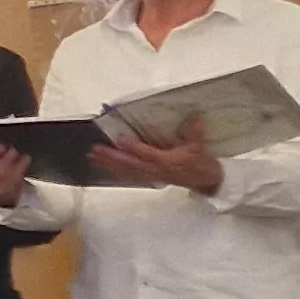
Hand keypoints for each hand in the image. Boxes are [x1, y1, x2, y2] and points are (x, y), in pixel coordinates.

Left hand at [88, 117, 224, 195]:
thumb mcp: (199, 146)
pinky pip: (129, 176)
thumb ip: (194, 131)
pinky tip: (104, 167)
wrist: (207, 181)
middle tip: (95, 150)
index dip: (133, 147)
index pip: (147, 154)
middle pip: (130, 164)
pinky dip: (115, 171)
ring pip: (126, 171)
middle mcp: (156, 170)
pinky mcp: (150, 178)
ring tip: (92, 157)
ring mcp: (152, 176)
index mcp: (167, 161)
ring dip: (108, 164)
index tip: (119, 139)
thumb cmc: (201, 163)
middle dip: (111, 157)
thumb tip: (194, 117)